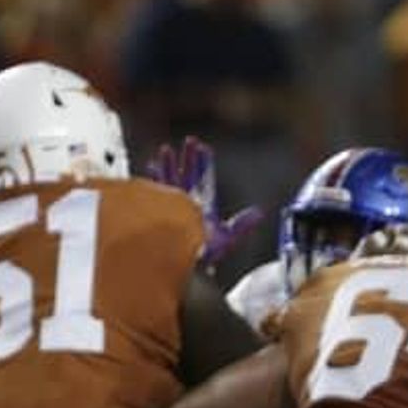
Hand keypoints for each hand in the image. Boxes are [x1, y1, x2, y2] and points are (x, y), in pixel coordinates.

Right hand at [146, 136, 260, 266]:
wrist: (189, 266)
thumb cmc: (208, 253)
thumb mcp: (228, 238)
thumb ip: (241, 225)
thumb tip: (258, 212)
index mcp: (204, 203)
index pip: (205, 178)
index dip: (205, 163)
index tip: (205, 148)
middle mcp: (189, 201)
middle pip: (189, 174)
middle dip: (189, 157)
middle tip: (190, 140)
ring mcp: (175, 205)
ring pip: (171, 179)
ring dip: (169, 165)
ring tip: (166, 149)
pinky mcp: (162, 212)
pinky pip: (156, 193)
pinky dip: (154, 181)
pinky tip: (150, 169)